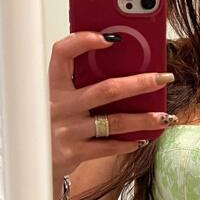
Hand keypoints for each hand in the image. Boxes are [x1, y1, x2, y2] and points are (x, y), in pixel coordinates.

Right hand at [49, 31, 174, 182]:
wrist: (34, 160)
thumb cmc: (51, 124)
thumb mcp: (58, 99)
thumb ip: (79, 84)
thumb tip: (121, 68)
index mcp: (53, 86)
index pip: (62, 54)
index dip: (83, 41)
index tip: (111, 38)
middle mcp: (60, 106)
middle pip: (106, 89)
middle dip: (140, 83)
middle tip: (164, 78)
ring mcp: (67, 130)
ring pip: (115, 121)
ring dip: (144, 119)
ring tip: (165, 117)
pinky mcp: (73, 152)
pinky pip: (109, 146)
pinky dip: (129, 143)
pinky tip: (142, 139)